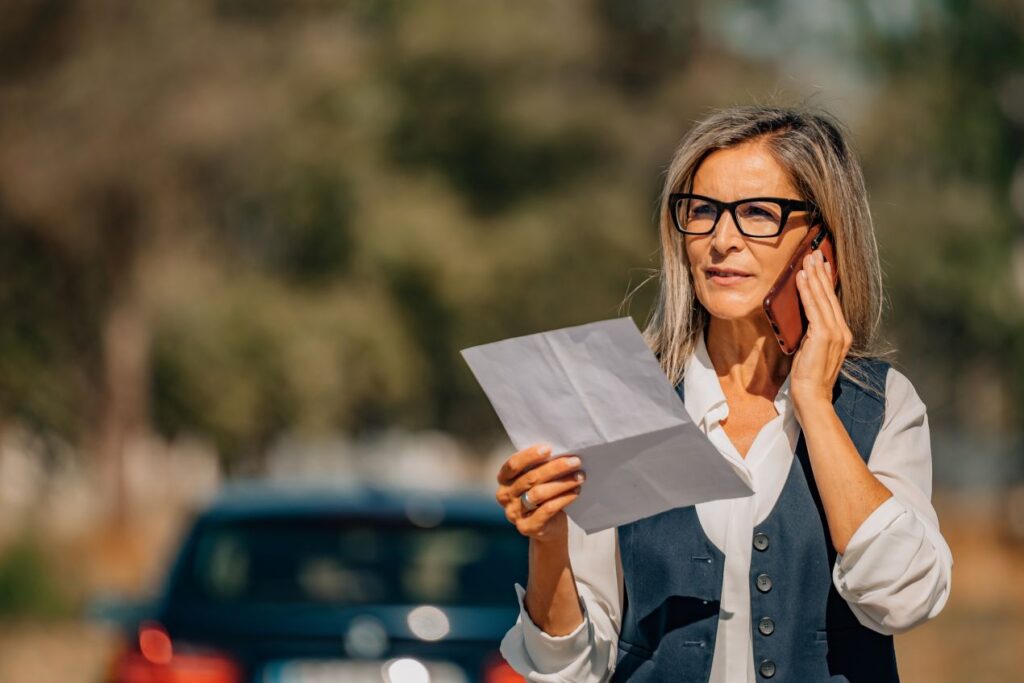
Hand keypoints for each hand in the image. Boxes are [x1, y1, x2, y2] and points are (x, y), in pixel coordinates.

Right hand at [495, 444, 584, 544]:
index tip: (549, 449)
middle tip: (575, 461)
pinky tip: (576, 491)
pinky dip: (563, 499)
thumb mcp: (538, 479)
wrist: (549, 527)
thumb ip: (540, 467)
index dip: (530, 456)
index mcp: (503, 480)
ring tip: (580, 476)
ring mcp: (514, 514)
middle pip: (530, 478)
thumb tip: (561, 451)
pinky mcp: (527, 527)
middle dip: (555, 468)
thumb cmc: (544, 495)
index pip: (513, 465)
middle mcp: (504, 496)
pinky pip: (547, 510)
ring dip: (562, 483)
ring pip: (539, 493)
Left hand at [791, 250, 850, 408]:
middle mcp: (842, 331)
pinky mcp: (824, 336)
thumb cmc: (808, 377)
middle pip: (830, 295)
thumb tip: (801, 317)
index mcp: (841, 334)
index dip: (826, 282)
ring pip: (823, 298)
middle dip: (821, 272)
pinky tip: (801, 278)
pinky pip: (814, 308)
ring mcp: (835, 333)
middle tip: (814, 253)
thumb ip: (810, 333)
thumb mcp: (810, 349)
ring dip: (814, 276)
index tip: (822, 264)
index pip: (833, 302)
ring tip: (807, 259)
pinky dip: (807, 291)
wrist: (812, 397)